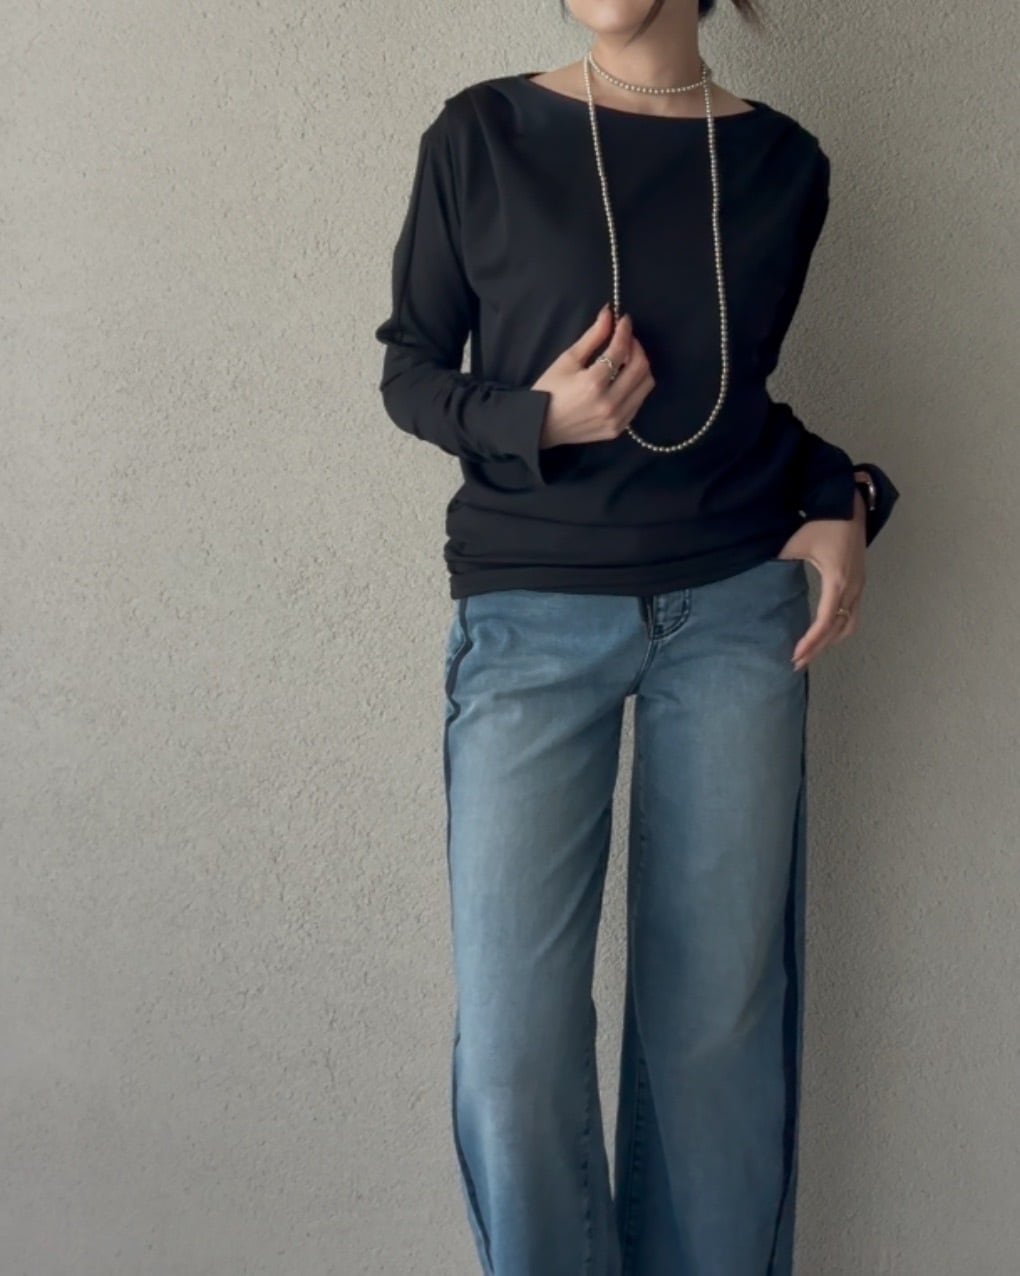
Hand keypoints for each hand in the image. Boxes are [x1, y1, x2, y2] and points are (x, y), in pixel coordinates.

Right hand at [532, 304, 655, 446]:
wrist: (540, 426)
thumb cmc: (549, 390)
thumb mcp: (568, 360)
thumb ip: (592, 336)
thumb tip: (609, 313)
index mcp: (594, 383)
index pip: (620, 350)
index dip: (624, 330)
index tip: (624, 320)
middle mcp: (609, 403)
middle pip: (641, 367)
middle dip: (637, 347)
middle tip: (627, 339)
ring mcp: (616, 419)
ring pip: (645, 385)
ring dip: (641, 366)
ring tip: (627, 358)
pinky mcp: (618, 429)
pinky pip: (638, 402)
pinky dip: (636, 386)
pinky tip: (624, 379)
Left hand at [776, 490, 867, 670]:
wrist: (848, 505)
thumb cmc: (822, 523)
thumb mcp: (796, 543)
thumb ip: (778, 562)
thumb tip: (759, 579)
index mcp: (837, 580)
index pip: (825, 621)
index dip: (811, 641)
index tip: (794, 655)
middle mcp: (853, 588)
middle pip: (837, 630)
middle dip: (817, 648)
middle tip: (796, 662)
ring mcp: (860, 586)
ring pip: (849, 625)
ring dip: (830, 641)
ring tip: (809, 652)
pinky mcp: (860, 583)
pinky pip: (852, 614)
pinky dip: (838, 629)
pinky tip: (823, 634)